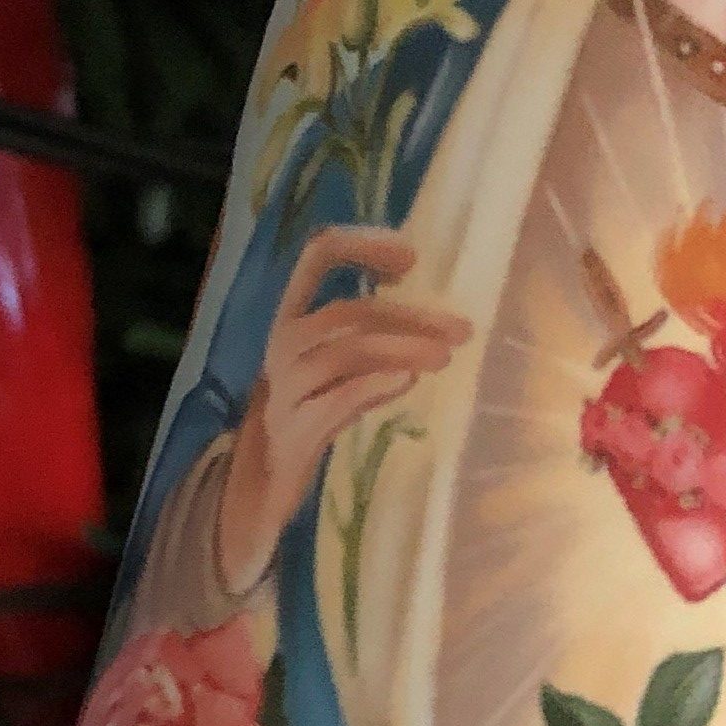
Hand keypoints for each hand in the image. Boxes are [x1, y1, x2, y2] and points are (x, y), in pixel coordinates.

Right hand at [211, 226, 468, 600]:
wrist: (266, 481)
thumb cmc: (310, 412)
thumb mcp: (337, 368)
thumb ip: (372, 341)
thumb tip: (434, 329)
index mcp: (292, 317)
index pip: (317, 256)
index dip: (362, 245)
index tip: (411, 256)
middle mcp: (283, 344)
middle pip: (347, 312)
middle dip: (409, 316)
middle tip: (460, 330)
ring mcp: (286, 388)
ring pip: (346, 352)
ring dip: (402, 348)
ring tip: (445, 357)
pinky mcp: (297, 430)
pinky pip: (336, 399)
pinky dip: (373, 386)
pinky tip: (408, 381)